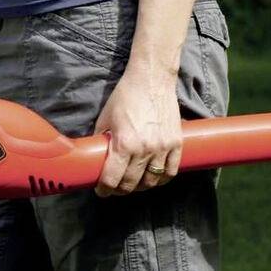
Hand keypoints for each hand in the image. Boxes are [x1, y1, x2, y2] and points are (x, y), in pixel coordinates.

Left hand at [94, 60, 182, 195]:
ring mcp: (162, 148)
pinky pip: (170, 171)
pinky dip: (161, 179)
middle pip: (131, 183)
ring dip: (140, 187)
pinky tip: (154, 178)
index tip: (102, 191)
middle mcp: (144, 149)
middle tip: (115, 188)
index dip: (105, 189)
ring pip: (151, 181)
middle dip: (120, 189)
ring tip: (134, 184)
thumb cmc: (126, 96)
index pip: (112, 179)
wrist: (152, 80)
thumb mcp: (105, 118)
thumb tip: (95, 157)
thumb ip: (102, 140)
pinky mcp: (176, 143)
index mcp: (123, 144)